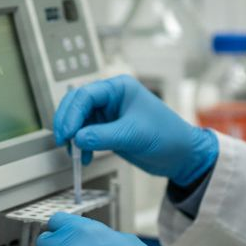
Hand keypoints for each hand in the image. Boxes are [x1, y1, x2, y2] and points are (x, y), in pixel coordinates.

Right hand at [53, 75, 218, 185]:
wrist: (181, 155)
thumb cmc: (168, 136)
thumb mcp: (134, 135)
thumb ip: (103, 136)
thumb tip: (77, 138)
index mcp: (119, 88)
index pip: (86, 95)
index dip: (72, 113)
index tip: (67, 133)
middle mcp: (111, 97)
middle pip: (77, 104)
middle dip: (68, 123)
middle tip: (63, 141)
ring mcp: (108, 113)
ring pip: (79, 120)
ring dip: (73, 136)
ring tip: (75, 153)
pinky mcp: (107, 129)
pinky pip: (86, 133)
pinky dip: (81, 145)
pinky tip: (85, 157)